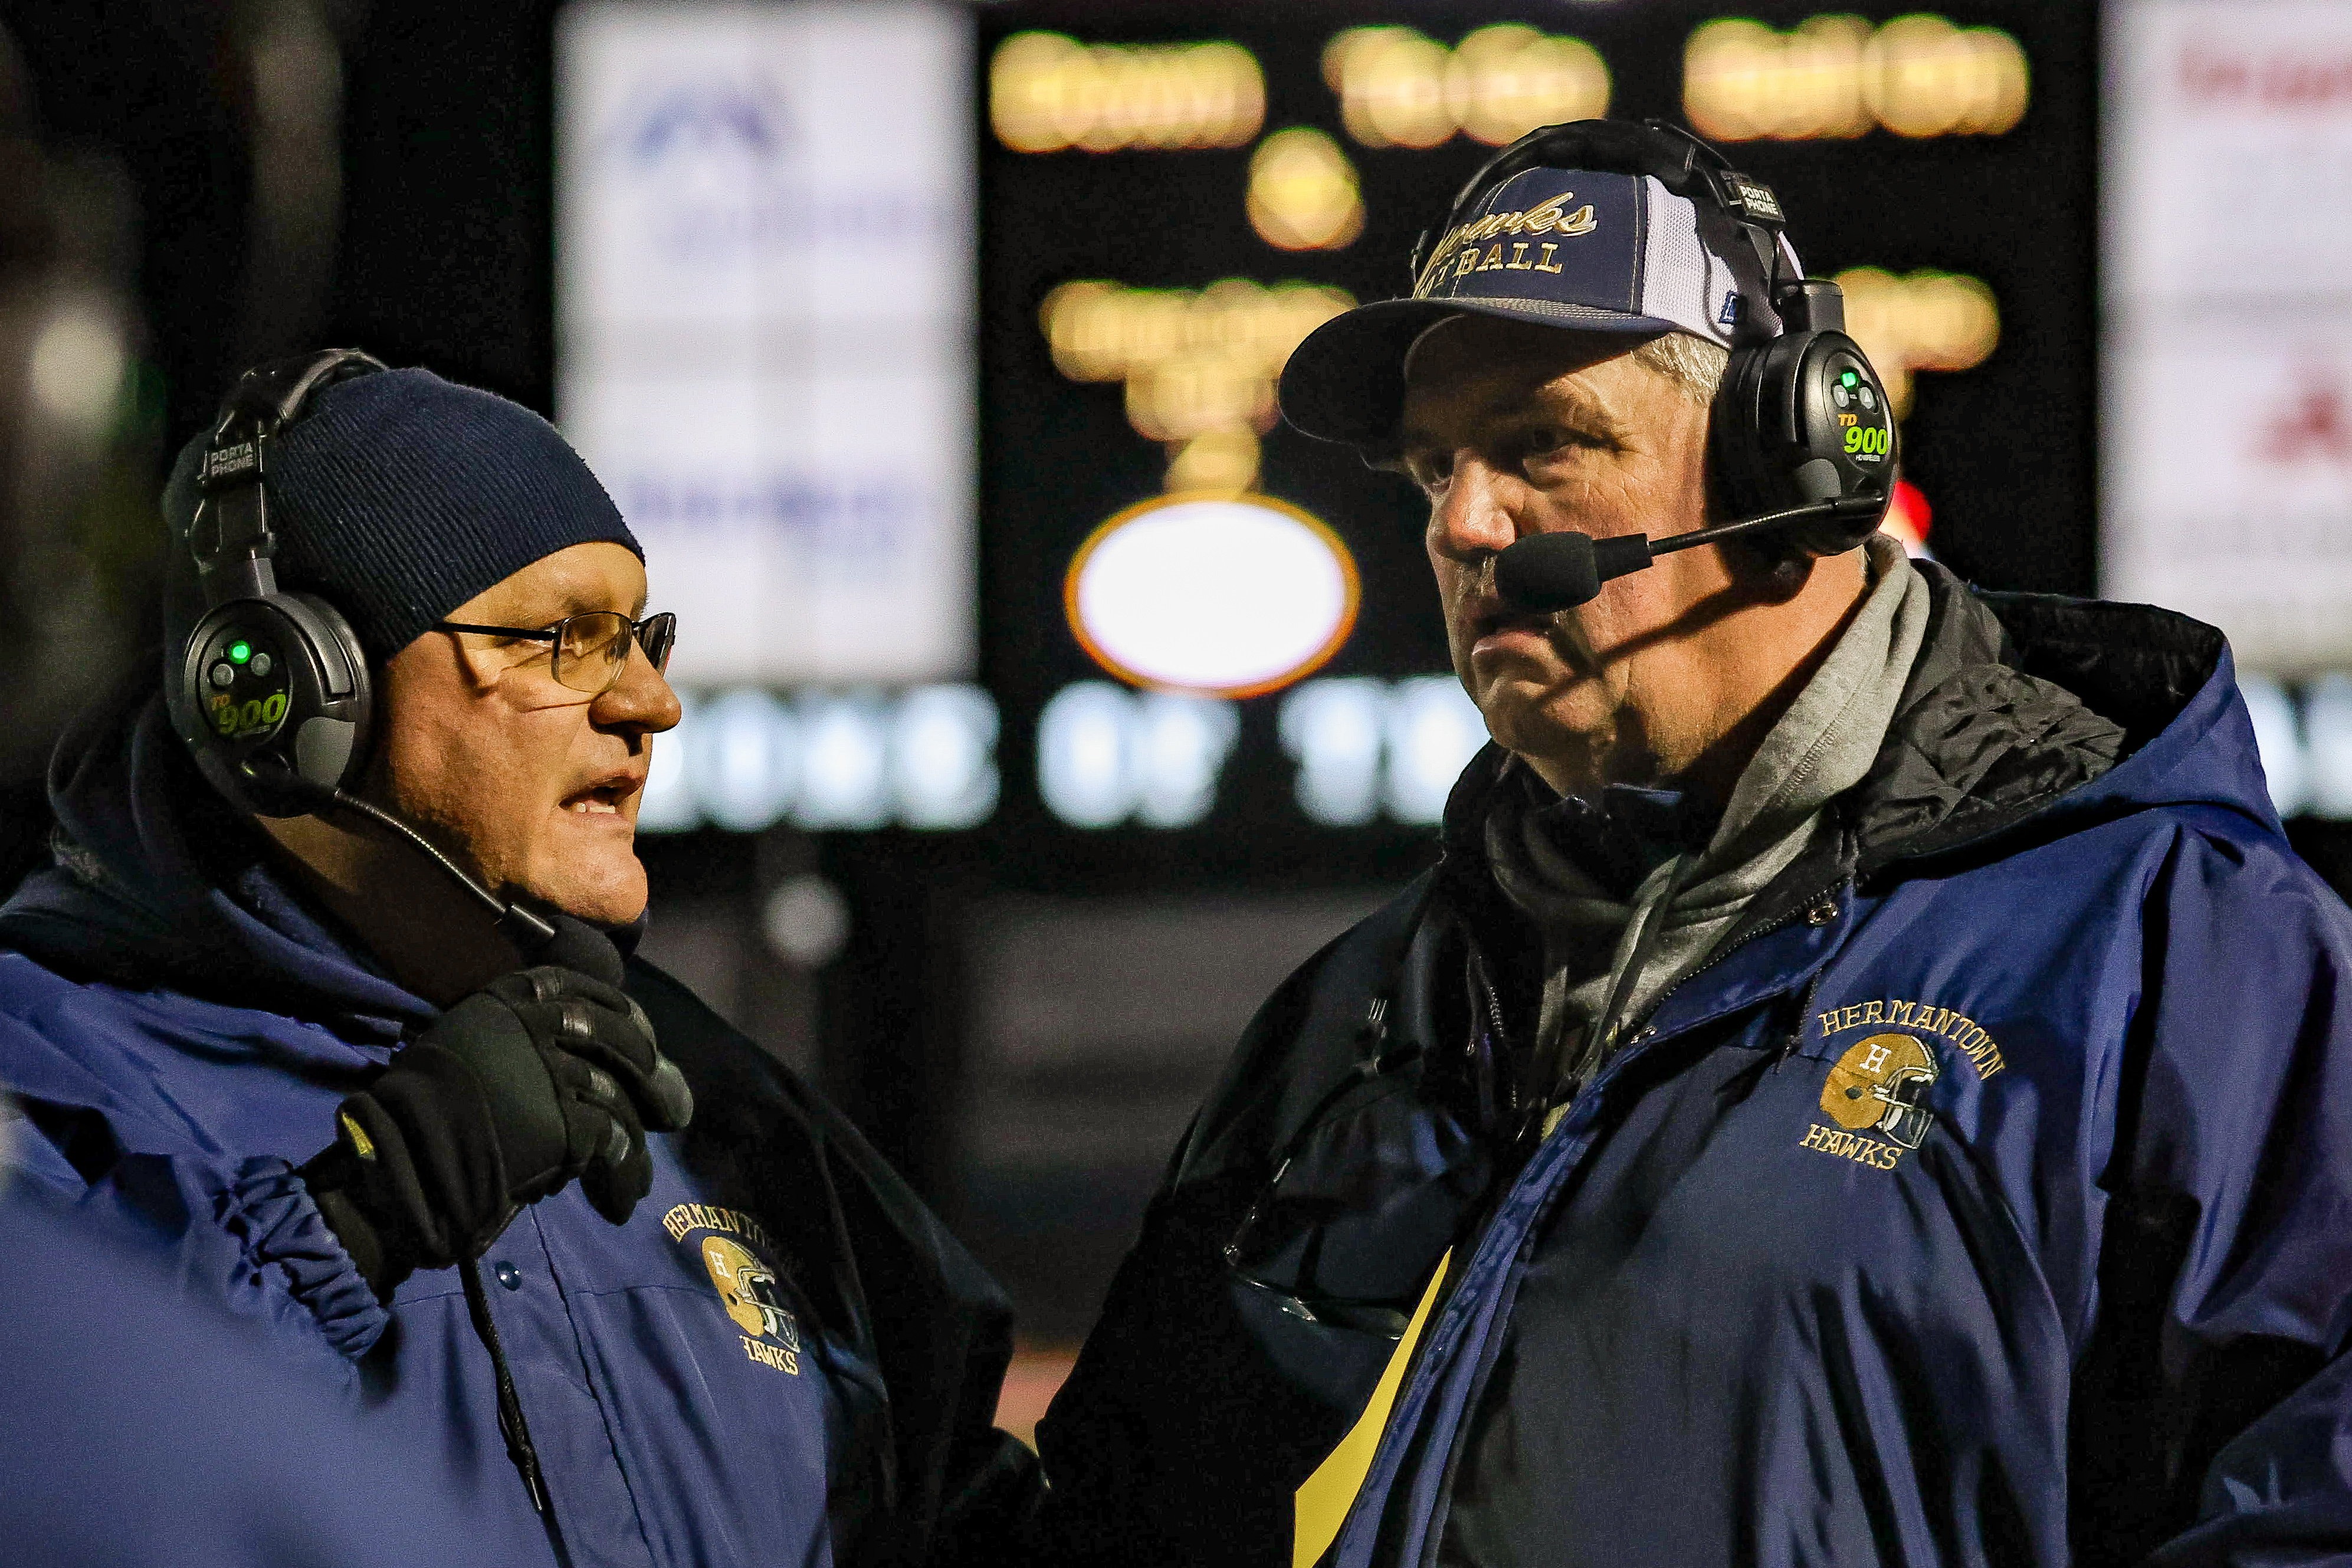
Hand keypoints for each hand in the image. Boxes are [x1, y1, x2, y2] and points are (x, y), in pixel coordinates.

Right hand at [301, 931, 692, 1292]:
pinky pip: (612, 1140)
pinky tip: (619, 1200)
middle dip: (646, 1064)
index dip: (620, 1009)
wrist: (400, 1160)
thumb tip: (585, 1059)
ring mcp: (552, 1069)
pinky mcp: (564, 1118)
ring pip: (616, 1094)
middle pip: (615, 1033)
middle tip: (665, 1099)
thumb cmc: (422, 1112)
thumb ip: (519, 1042)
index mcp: (507, 999)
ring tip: (641, 1176)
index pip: (580, 986)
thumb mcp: (467, 1049)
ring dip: (635, 1135)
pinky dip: (622, 1172)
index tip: (638, 1030)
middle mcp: (535, 1024)